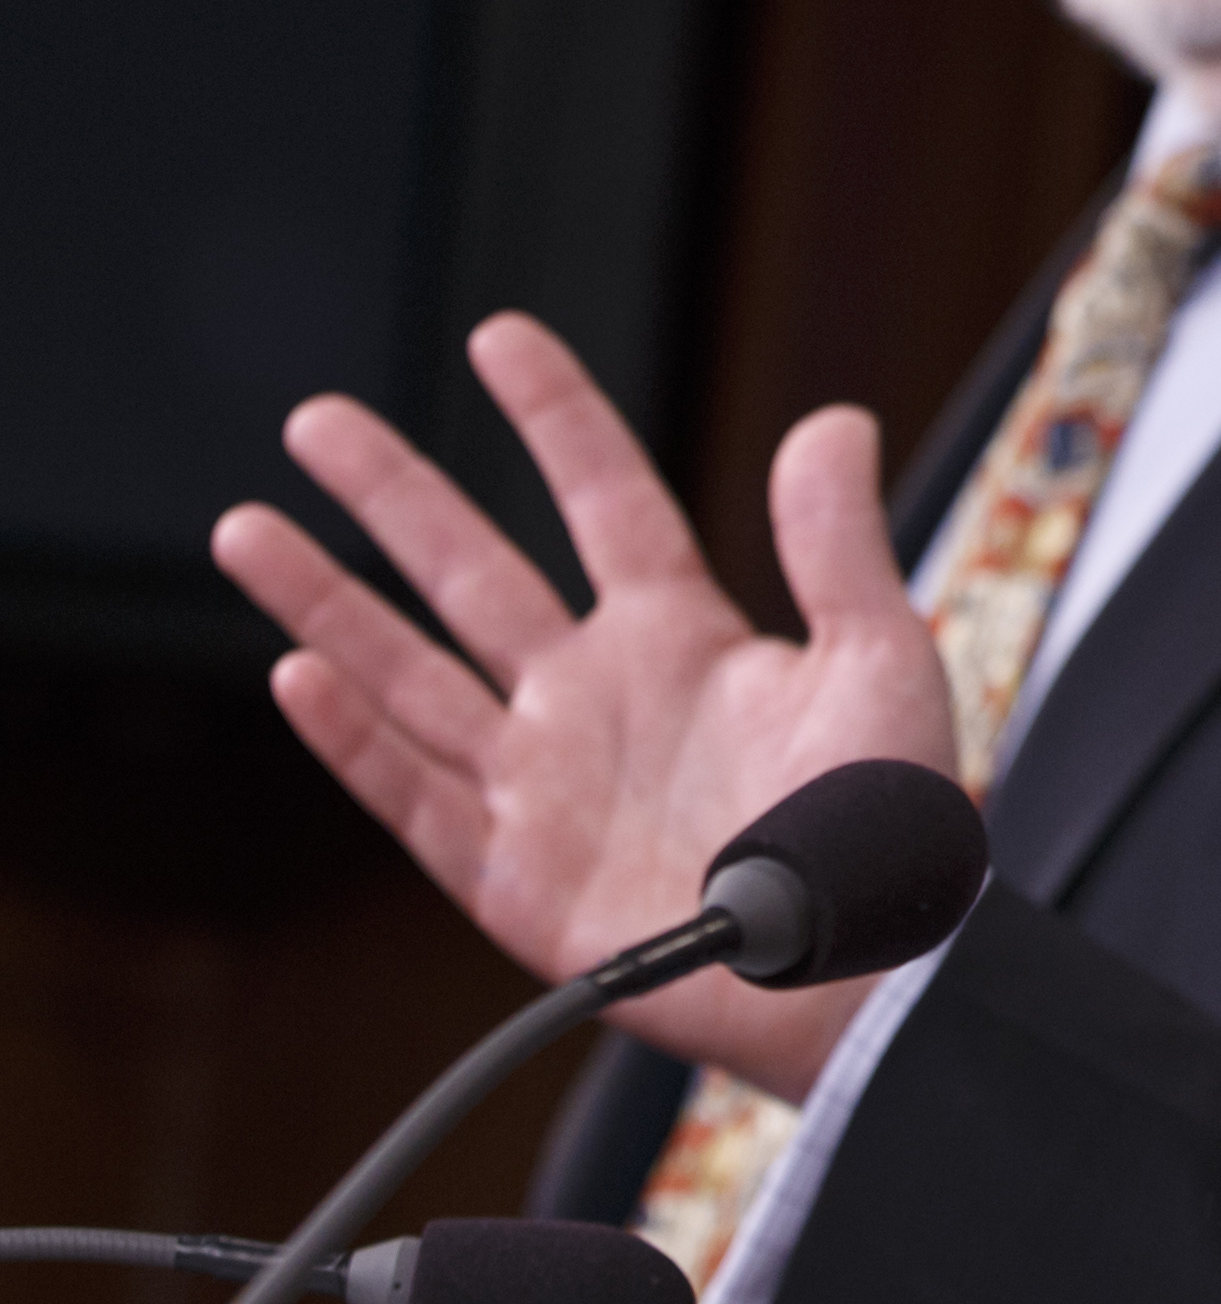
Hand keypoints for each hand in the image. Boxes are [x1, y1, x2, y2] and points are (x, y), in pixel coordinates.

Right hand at [210, 313, 961, 1100]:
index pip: (604, 499)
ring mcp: (545, 782)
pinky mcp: (513, 877)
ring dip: (329, 603)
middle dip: (395, 495)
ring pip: (410, 671)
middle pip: (472, 571)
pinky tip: (298, 671)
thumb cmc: (888, 823)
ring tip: (248, 529)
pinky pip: (415, 793)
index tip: (499, 338)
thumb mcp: (881, 659)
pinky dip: (354, 738)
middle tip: (316, 421)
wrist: (868, 964)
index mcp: (684, 637)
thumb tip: (834, 420)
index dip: (555, 418)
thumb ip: (839, 544)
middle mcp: (596, 695)